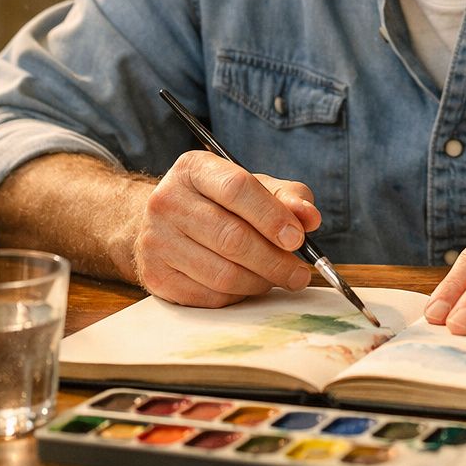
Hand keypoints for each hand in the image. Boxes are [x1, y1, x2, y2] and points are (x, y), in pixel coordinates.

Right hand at [131, 150, 322, 306]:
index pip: (237, 189)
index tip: (298, 238)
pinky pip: (209, 296)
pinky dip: (238, 295)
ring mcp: (156, 240)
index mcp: (194, 169)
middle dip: (274, 260)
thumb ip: (287, 197)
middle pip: (231, 237)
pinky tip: (248, 284)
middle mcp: (167, 200)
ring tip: (277, 278)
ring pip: (222, 273)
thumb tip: (310, 217)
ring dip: (260, 282)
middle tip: (299, 273)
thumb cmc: (220, 203)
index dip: (272, 216)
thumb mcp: (255, 187)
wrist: (166, 223)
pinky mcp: (155, 276)